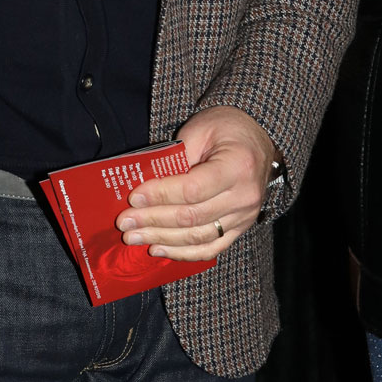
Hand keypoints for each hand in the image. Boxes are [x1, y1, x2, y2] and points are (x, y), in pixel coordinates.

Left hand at [114, 106, 275, 261]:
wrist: (256, 138)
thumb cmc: (226, 129)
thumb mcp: (200, 130)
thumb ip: (175, 157)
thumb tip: (144, 185)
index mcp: (237, 166)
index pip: (192, 189)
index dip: (160, 195)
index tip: (134, 198)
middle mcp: (245, 196)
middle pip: (193, 217)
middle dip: (153, 221)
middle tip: (125, 222)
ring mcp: (245, 216)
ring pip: (199, 237)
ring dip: (163, 240)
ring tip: (134, 237)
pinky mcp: (239, 228)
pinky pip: (211, 248)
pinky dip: (183, 253)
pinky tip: (159, 250)